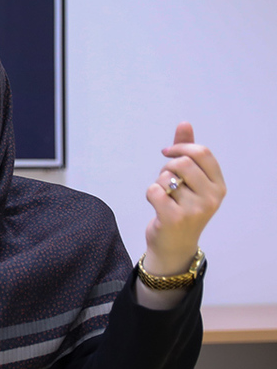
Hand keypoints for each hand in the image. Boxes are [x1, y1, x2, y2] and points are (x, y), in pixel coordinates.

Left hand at [143, 122, 225, 274]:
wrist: (174, 245)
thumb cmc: (181, 207)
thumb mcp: (190, 180)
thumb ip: (187, 151)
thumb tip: (185, 123)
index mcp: (218, 185)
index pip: (202, 152)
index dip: (180, 147)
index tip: (168, 153)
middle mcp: (212, 197)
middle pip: (183, 162)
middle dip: (167, 167)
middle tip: (166, 180)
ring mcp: (195, 209)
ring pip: (166, 177)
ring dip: (158, 183)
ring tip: (165, 196)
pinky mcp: (176, 218)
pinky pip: (154, 191)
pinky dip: (150, 194)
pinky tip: (157, 205)